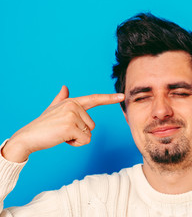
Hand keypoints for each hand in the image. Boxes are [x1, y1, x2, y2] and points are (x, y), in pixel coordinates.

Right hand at [2, 86, 124, 162]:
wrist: (28, 137)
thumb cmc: (43, 125)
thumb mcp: (53, 110)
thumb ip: (61, 99)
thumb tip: (65, 87)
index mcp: (72, 101)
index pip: (94, 99)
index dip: (109, 98)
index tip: (122, 96)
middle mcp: (73, 105)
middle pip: (92, 125)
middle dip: (80, 132)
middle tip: (63, 131)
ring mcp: (72, 115)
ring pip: (89, 134)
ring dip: (77, 139)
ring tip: (61, 134)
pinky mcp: (70, 126)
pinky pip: (84, 140)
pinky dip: (75, 144)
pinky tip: (62, 139)